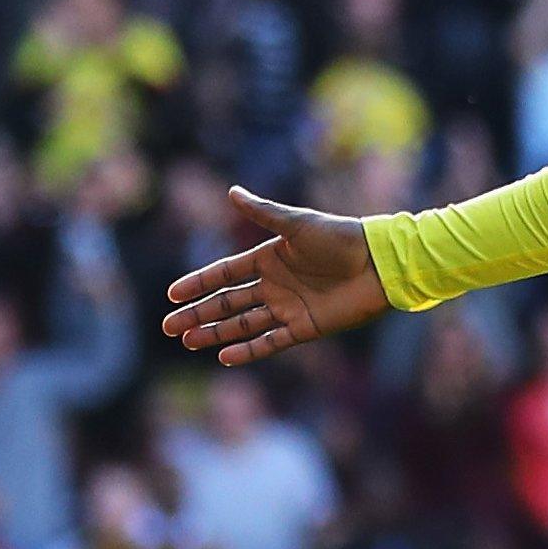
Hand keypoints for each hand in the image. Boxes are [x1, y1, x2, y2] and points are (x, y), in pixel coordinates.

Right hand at [162, 187, 390, 364]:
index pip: (225, 274)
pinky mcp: (305, 327)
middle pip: (228, 302)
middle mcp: (275, 285)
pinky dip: (248, 350)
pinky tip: (224, 356)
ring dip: (216, 333)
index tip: (172, 295)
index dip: (199, 284)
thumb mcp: (298, 224)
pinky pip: (270, 341)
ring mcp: (288, 308)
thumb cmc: (341, 238)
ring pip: (243, 324)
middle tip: (169, 327)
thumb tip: (231, 192)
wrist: (378, 264)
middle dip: (198, 314)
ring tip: (188, 341)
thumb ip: (264, 213)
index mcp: (270, 258)